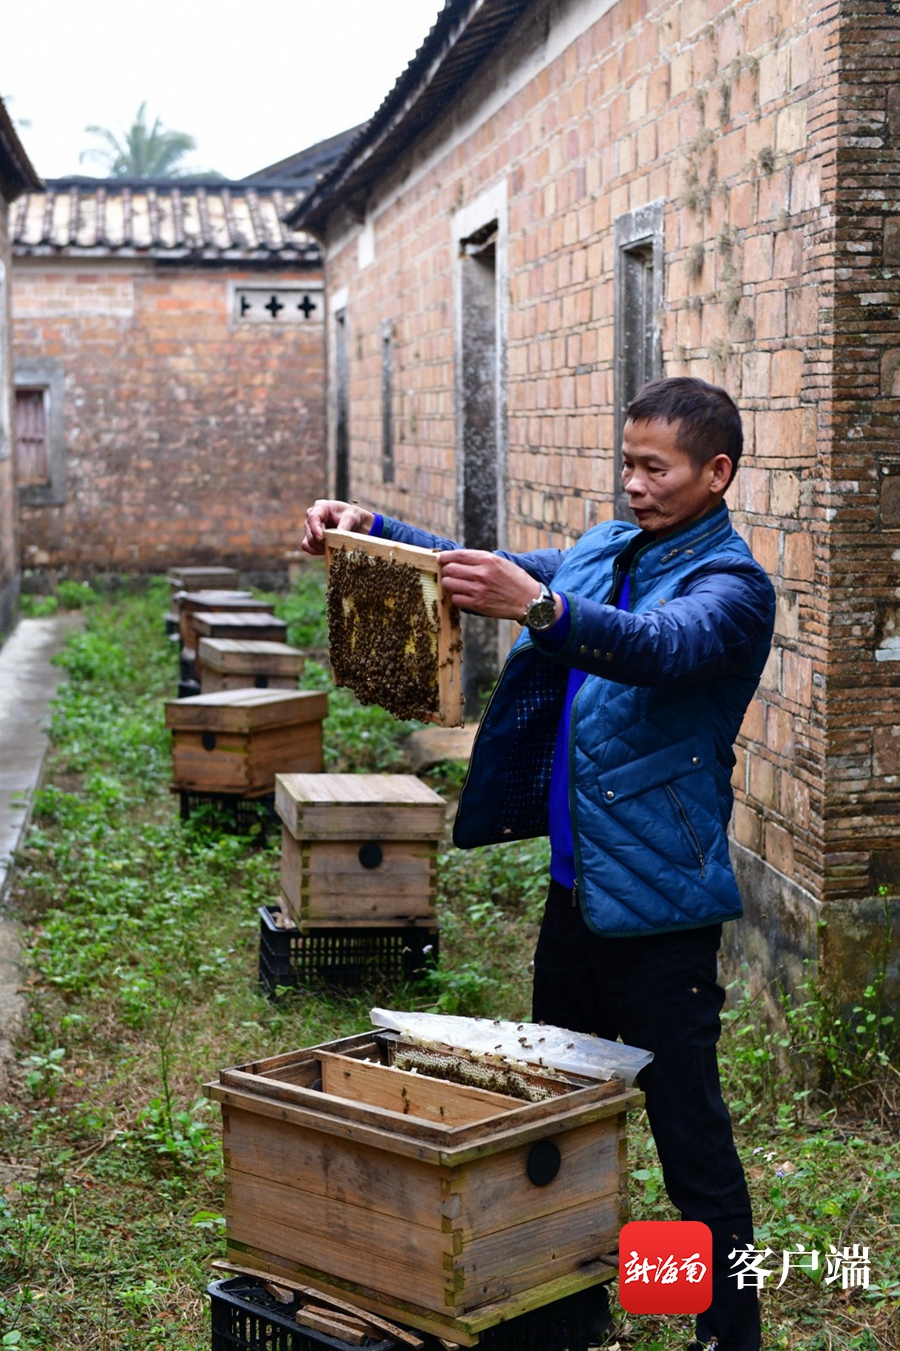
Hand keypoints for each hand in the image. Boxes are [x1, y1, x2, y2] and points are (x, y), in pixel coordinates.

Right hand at [302, 500, 374, 554]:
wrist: (355, 524)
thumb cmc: (352, 516)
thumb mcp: (352, 518)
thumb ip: (344, 525)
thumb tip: (337, 536)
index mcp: (321, 506)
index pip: (313, 517)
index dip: (315, 529)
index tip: (322, 539)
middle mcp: (312, 515)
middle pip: (310, 531)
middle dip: (321, 541)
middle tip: (335, 545)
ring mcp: (310, 526)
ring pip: (308, 541)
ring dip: (320, 547)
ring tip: (333, 546)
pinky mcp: (310, 537)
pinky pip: (307, 547)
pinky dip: (316, 551)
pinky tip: (327, 549)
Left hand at [438, 550, 561, 621]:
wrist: (530, 601)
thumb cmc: (516, 580)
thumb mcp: (500, 562)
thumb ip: (480, 560)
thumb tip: (459, 559)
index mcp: (487, 560)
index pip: (458, 555)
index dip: (445, 556)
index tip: (439, 558)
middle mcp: (482, 573)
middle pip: (450, 569)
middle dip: (446, 571)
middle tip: (448, 574)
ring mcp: (479, 590)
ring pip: (449, 584)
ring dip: (448, 584)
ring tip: (454, 585)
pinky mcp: (478, 605)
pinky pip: (456, 599)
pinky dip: (455, 597)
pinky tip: (462, 595)